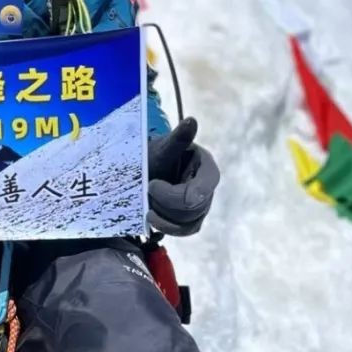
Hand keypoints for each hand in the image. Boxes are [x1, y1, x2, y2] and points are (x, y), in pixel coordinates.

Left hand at [147, 117, 219, 237]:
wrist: (143, 168)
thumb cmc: (153, 155)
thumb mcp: (161, 148)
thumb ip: (178, 139)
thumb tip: (191, 121)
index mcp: (206, 166)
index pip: (203, 188)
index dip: (175, 193)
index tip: (152, 185)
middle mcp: (208, 185)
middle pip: (194, 208)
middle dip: (165, 202)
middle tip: (147, 188)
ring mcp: (202, 203)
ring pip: (189, 221)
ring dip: (164, 215)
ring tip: (148, 201)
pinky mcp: (193, 218)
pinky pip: (186, 230)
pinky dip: (167, 227)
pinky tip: (152, 218)